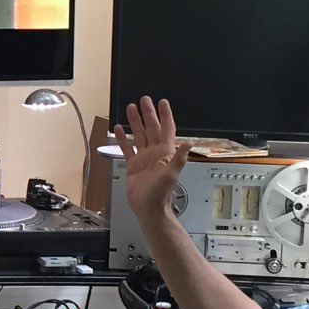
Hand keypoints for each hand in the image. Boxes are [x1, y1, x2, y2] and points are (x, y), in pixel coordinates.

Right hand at [112, 97, 191, 220]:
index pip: (167, 129)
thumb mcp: (171, 174)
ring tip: (130, 109)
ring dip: (135, 122)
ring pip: (139, 135)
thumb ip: (179, 158)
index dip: (165, 115)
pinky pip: (127, 148)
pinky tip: (119, 130)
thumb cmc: (160, 194)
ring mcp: (144, 158)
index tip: (162, 103)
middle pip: (151, 128)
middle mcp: (155, 153)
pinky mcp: (133, 165)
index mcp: (165, 153)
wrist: (148, 208)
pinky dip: (123, 138)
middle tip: (144, 100)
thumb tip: (188, 143)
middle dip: (148, 113)